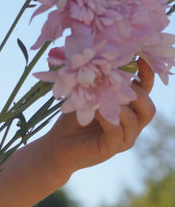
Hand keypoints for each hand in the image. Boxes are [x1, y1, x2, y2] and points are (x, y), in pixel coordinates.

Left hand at [47, 58, 155, 178]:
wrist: (59, 143)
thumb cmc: (74, 115)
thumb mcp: (89, 93)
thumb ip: (102, 81)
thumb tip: (106, 58)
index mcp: (129, 109)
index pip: (146, 92)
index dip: (147, 75)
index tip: (140, 58)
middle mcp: (131, 125)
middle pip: (148, 109)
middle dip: (137, 93)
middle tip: (119, 83)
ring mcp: (123, 139)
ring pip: (135, 121)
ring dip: (119, 105)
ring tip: (103, 96)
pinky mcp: (111, 148)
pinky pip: (117, 132)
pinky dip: (108, 119)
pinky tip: (96, 111)